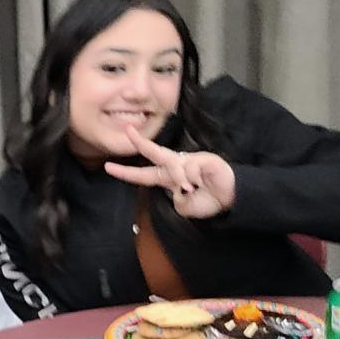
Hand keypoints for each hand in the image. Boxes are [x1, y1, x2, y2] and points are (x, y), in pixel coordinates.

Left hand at [103, 125, 236, 218]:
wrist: (231, 198)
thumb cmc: (207, 200)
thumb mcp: (185, 207)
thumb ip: (177, 201)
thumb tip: (178, 189)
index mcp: (168, 178)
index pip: (143, 174)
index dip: (126, 172)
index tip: (108, 167)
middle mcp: (177, 165)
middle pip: (155, 152)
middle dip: (140, 142)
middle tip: (127, 131)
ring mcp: (191, 160)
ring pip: (176, 168)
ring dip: (184, 183)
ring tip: (195, 189)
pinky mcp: (205, 159)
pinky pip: (192, 170)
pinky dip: (196, 180)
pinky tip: (204, 182)